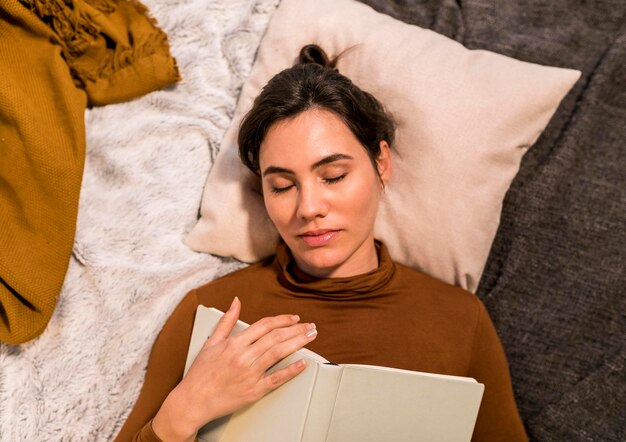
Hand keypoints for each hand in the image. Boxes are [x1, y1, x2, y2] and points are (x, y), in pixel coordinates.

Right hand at [152, 297, 316, 440]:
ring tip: (311, 337)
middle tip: (311, 326)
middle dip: (296, 330)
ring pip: (278, 353)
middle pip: (276, 337)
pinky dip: (291, 370)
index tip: (294, 318)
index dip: (282, 320)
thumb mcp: (211, 342)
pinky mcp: (253, 391)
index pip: (264, 325)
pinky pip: (276, 379)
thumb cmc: (200, 373)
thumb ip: (227, 321)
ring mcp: (249, 374)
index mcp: (234, 343)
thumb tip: (236, 301)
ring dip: (298, 343)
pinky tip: (303, 363)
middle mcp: (243, 357)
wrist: (192, 401)